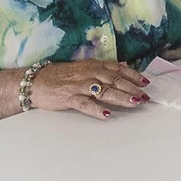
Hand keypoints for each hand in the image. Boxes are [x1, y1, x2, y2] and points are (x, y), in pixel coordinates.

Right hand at [31, 59, 149, 119]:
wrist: (35, 82)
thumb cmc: (60, 76)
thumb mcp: (83, 68)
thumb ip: (103, 68)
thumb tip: (123, 67)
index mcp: (92, 65)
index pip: (117, 69)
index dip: (133, 75)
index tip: (146, 82)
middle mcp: (88, 73)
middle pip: (114, 80)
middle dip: (132, 88)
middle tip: (145, 96)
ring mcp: (78, 85)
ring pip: (103, 90)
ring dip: (120, 97)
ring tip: (134, 102)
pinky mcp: (69, 97)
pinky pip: (85, 104)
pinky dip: (96, 109)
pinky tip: (107, 114)